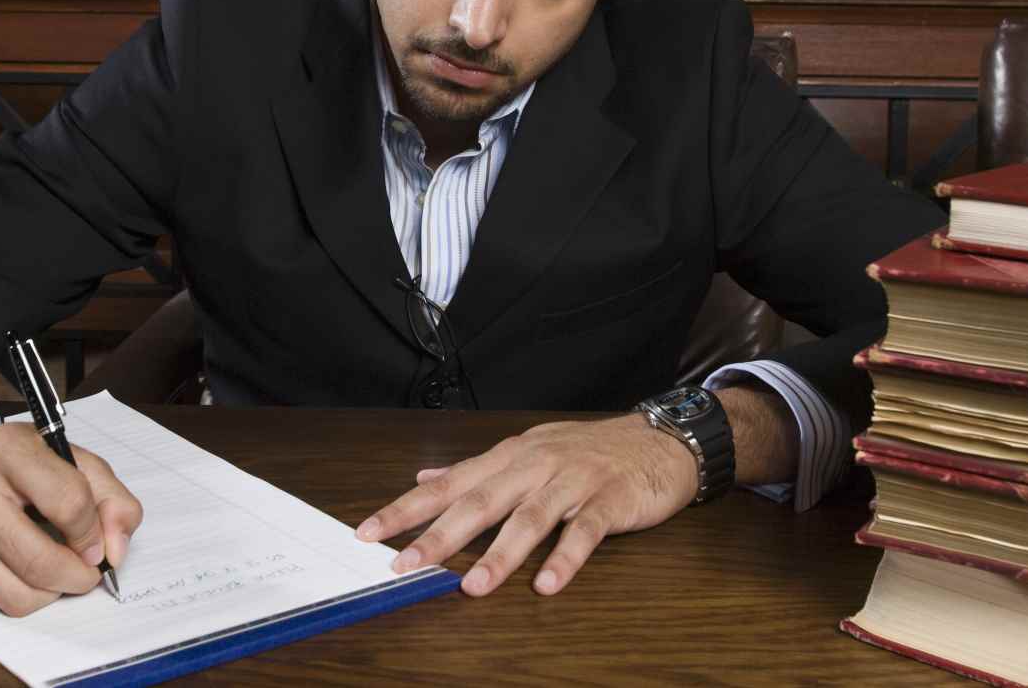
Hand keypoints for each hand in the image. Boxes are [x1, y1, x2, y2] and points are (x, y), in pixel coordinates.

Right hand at [0, 423, 143, 615]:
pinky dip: (14, 591)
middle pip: (39, 560)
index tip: (97, 545)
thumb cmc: (15, 464)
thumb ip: (111, 498)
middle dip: (76, 577)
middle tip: (85, 573)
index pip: (69, 502)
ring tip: (54, 572)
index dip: (94, 534)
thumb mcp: (70, 460)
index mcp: (7, 447)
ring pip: (14, 594)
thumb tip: (116, 550)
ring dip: (48, 593)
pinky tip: (14, 565)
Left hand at [354, 413, 696, 596]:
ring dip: (499, 555)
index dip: (407, 508)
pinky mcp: (610, 500)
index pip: (448, 484)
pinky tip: (548, 584)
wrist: (658, 440)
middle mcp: (534, 466)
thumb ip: (477, 470)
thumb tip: (426, 477)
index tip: (369, 532)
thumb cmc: (587, 450)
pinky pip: (586, 530)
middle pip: (480, 502)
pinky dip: (566, 558)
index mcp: (509, 458)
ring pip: (530, 519)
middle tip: (406, 564)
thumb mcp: (526, 451)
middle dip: (440, 535)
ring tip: (473, 587)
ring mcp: (572, 482)